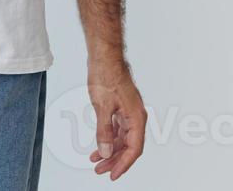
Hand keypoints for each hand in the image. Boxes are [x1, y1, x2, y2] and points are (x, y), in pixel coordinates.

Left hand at [86, 59, 146, 179]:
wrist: (104, 57)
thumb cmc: (107, 76)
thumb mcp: (102, 107)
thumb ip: (104, 131)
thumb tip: (105, 153)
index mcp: (136, 117)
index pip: (134, 148)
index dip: (124, 164)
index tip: (113, 175)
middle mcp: (135, 117)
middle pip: (128, 146)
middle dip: (115, 160)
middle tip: (100, 171)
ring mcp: (128, 112)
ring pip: (122, 139)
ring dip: (110, 151)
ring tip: (96, 162)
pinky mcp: (120, 108)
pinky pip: (116, 130)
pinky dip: (107, 139)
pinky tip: (98, 147)